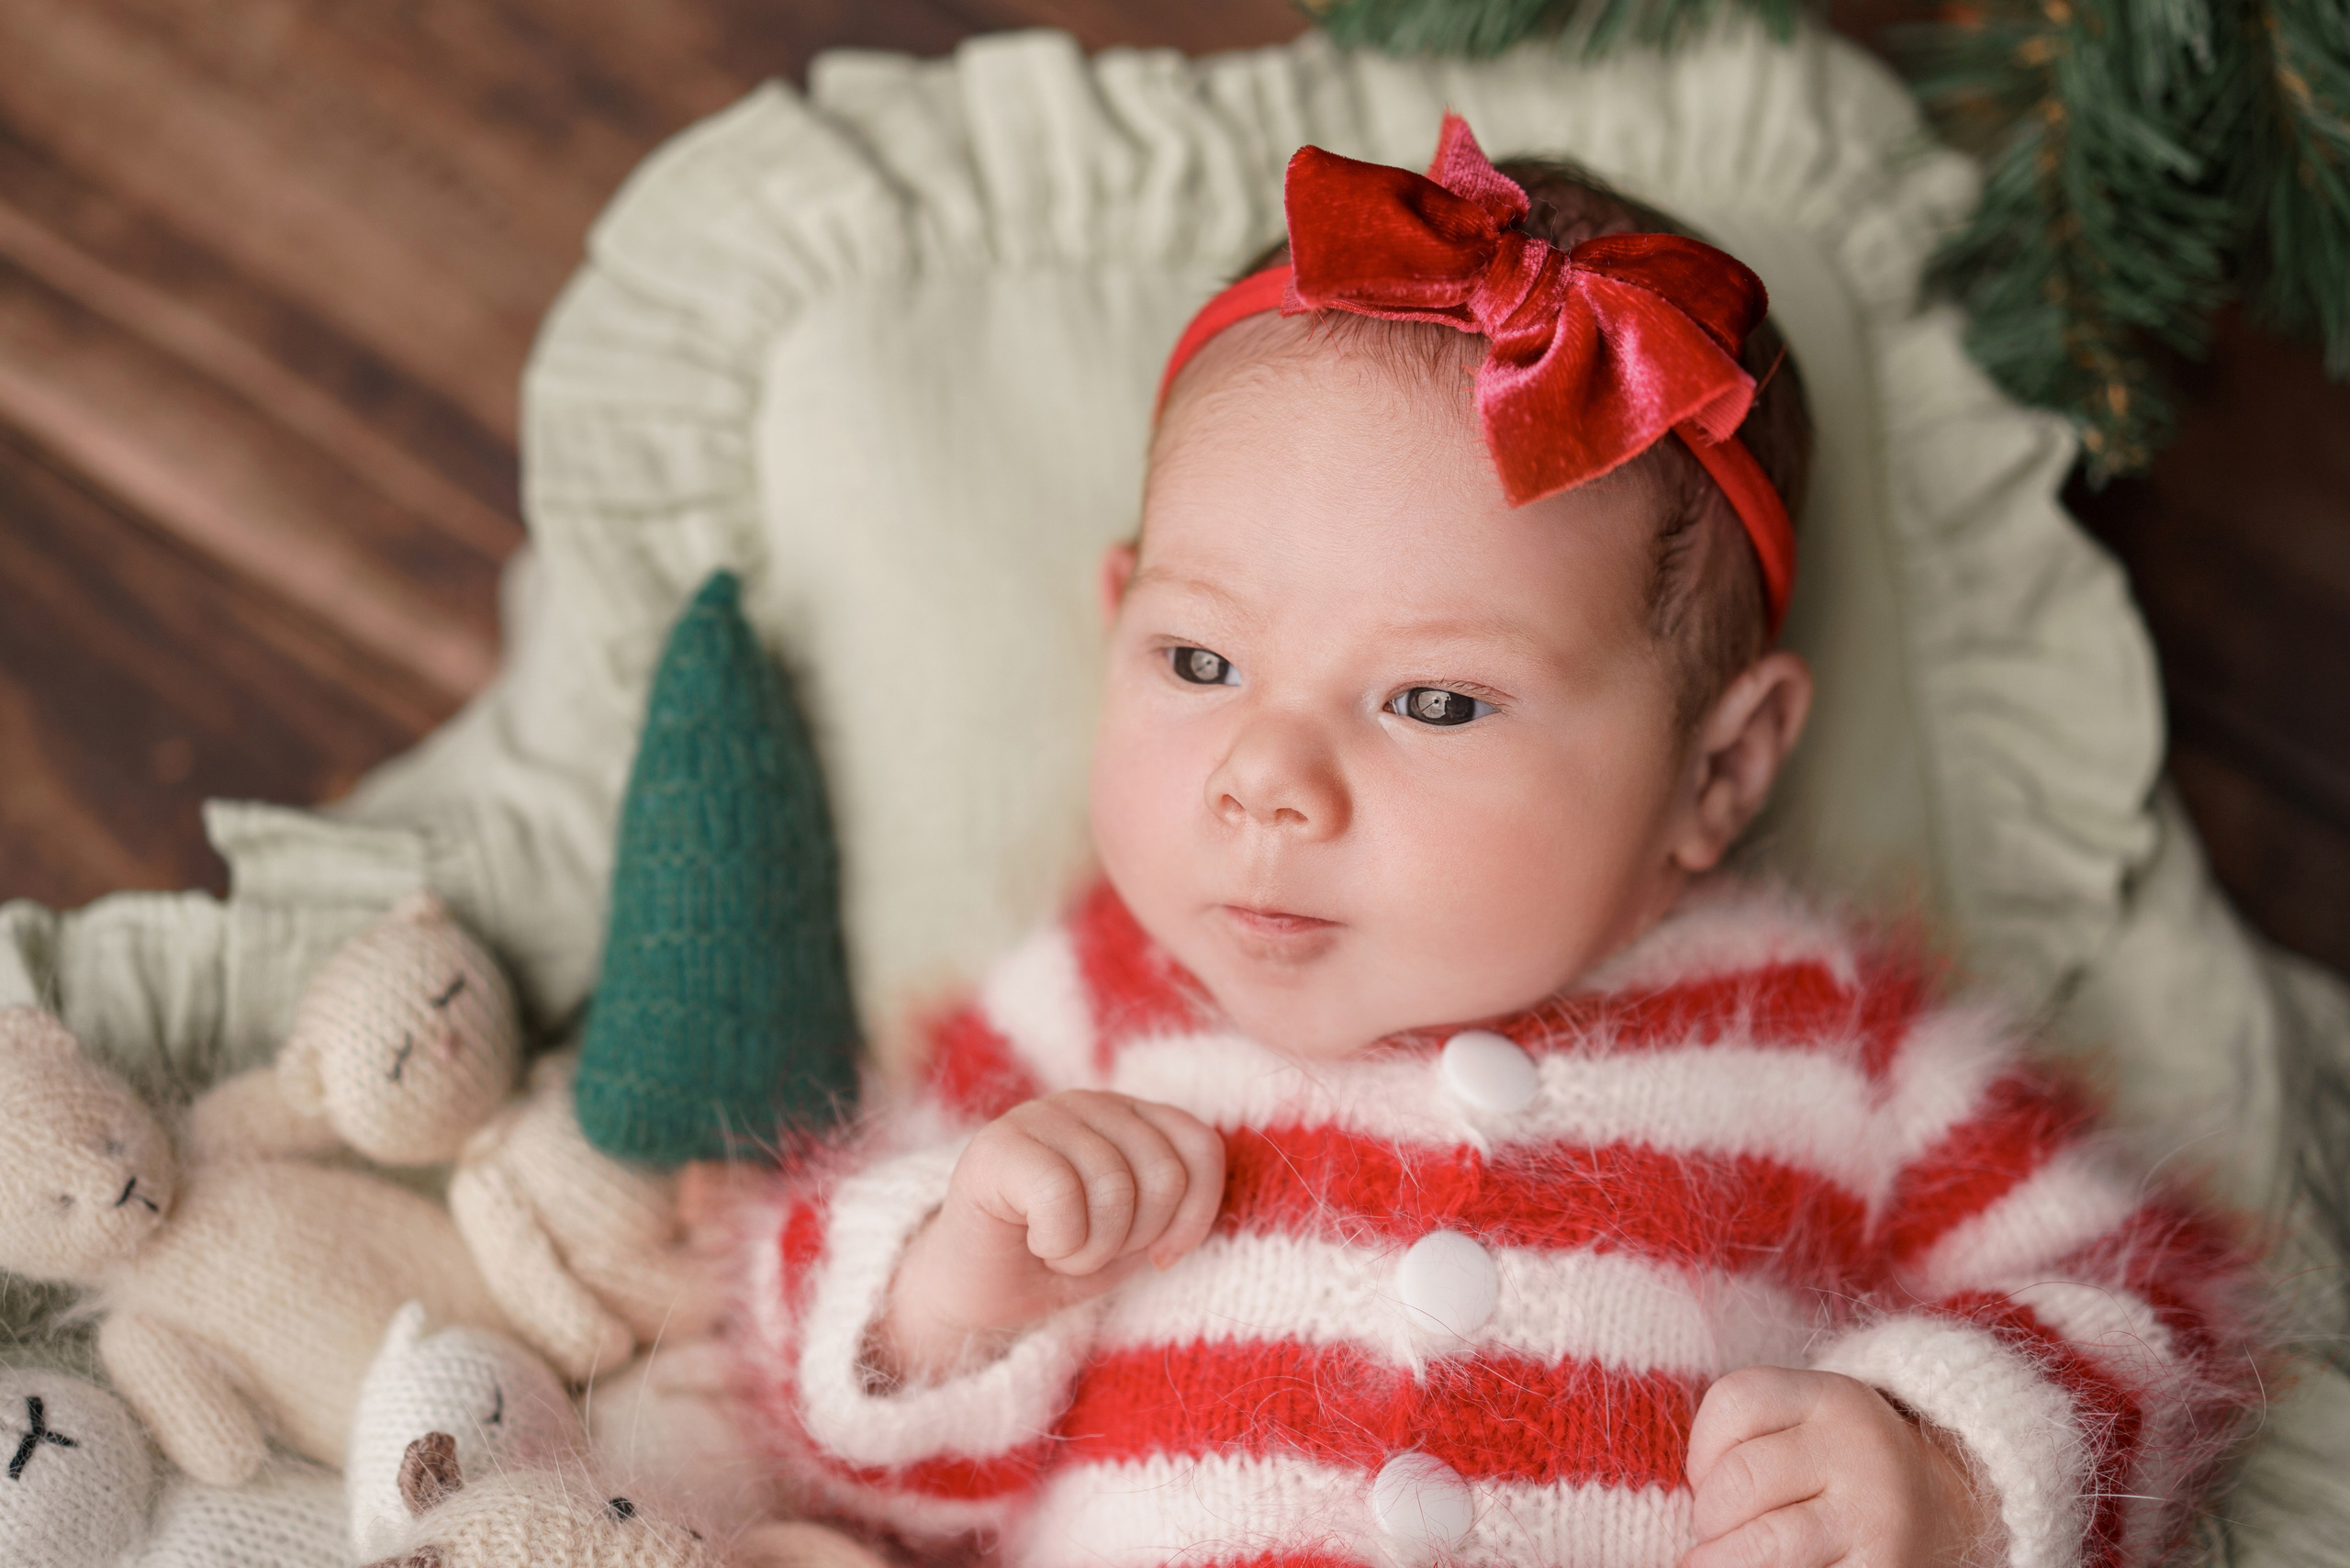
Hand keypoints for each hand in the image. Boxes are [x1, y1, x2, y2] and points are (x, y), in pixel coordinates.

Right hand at [874, 1091, 1224, 1384]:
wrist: (975, 1291)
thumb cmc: (1061, 1259)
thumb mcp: (1137, 1235)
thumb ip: (1175, 1204)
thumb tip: (1198, 1203)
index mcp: (1132, 1116)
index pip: (1200, 1148)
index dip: (1194, 1216)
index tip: (1159, 1255)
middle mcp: (1091, 1102)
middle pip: (1164, 1174)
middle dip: (1134, 1239)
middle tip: (1090, 1250)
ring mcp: (1042, 1115)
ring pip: (1115, 1188)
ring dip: (1091, 1249)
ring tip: (1060, 1248)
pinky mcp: (998, 1144)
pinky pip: (1061, 1195)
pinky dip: (1059, 1242)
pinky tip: (1035, 1242)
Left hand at [1683, 1367, 1997, 1567]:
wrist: (1945, 1513)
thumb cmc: (1838, 1472)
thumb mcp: (1804, 1429)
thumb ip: (1745, 1442)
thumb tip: (1684, 1507)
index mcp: (1831, 1398)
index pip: (1735, 1400)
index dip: (1701, 1448)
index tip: (1707, 1481)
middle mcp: (1859, 1449)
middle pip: (1740, 1477)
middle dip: (1710, 1516)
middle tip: (1716, 1535)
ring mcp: (1875, 1516)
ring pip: (1763, 1543)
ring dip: (1724, 1561)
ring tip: (1724, 1563)